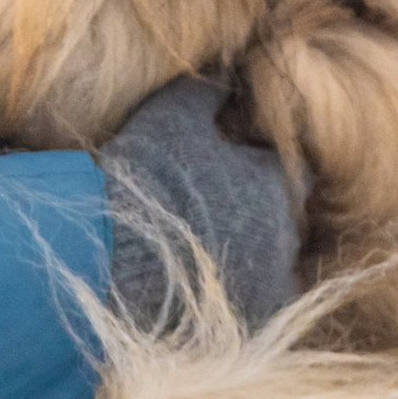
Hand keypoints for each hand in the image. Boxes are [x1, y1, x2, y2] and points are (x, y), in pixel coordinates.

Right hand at [98, 73, 299, 335]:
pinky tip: (205, 292)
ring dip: (250, 259)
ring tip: (207, 256)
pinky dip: (239, 298)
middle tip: (214, 212)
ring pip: (272, 268)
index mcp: (272, 183)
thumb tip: (230, 73)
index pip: (288, 171)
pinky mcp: (247, 325)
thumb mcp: (172, 116)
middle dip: (257, 215)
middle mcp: (283, 236)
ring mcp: (268, 285)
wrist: (109, 254)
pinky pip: (254, 309)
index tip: (228, 169)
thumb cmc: (142, 180)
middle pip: (283, 221)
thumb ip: (208, 92)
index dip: (256, 168)